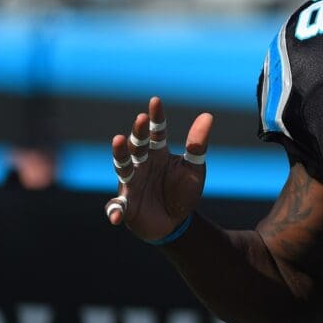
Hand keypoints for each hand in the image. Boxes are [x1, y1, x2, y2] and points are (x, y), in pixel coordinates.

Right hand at [105, 97, 212, 242]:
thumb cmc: (183, 191)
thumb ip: (197, 144)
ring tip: (118, 140)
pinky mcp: (126, 205)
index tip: (155, 100)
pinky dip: (115, 211)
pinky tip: (116, 215)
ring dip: (120, 154)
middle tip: (142, 118)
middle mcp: (141, 164)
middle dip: (139, 131)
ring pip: (122, 166)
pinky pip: (117, 207)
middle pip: (138, 144)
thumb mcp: (194, 168)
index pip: (157, 131)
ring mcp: (132, 183)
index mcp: (158, 153)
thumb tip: (208, 115)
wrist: (176, 222)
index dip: (156, 117)